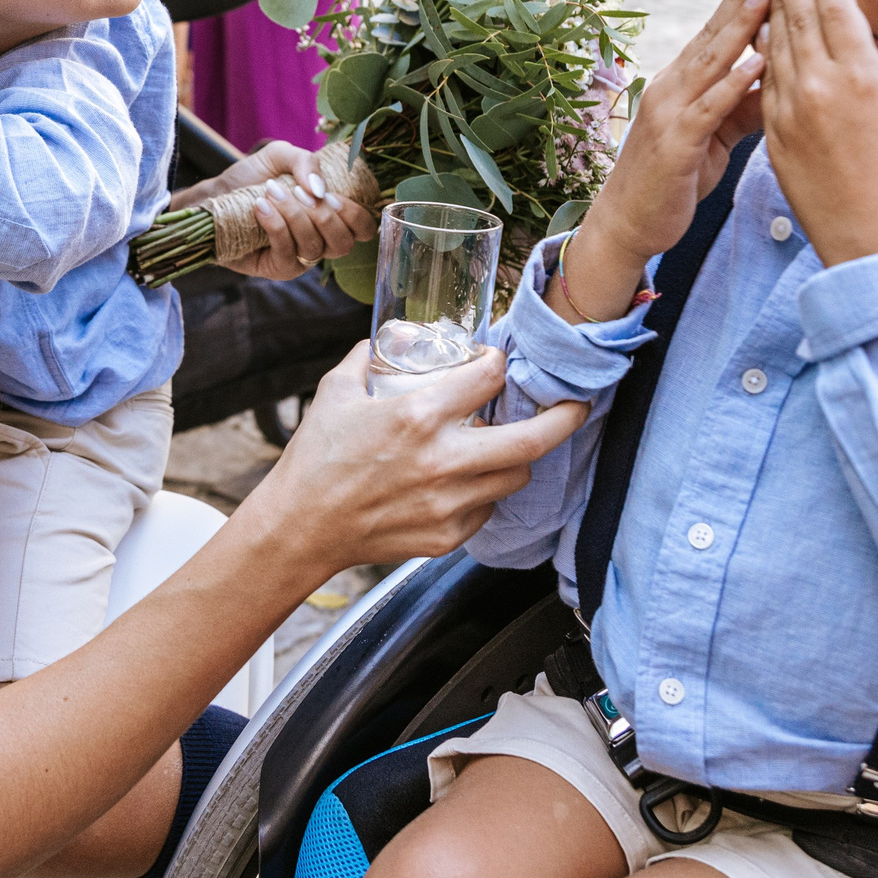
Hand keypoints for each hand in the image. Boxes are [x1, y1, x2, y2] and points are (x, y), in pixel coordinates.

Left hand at [172, 141, 373, 278]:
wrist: (216, 194)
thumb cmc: (253, 176)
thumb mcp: (281, 157)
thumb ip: (306, 162)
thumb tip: (319, 190)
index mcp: (331, 216)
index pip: (363, 229)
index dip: (357, 216)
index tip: (333, 196)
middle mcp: (320, 241)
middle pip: (343, 244)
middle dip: (325, 216)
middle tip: (299, 192)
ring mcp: (300, 259)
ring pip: (314, 248)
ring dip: (294, 215)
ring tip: (270, 192)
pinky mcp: (276, 269)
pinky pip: (287, 253)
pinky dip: (276, 226)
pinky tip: (260, 207)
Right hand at [244, 344, 588, 572]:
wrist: (300, 528)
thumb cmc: (315, 459)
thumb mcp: (336, 392)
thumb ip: (366, 359)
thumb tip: (385, 341)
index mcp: (418, 415)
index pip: (491, 377)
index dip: (499, 363)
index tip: (495, 363)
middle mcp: (442, 461)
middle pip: (532, 440)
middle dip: (566, 418)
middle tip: (578, 404)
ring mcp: (448, 504)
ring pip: (515, 476)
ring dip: (516, 456)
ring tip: (505, 444)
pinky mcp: (446, 536)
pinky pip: (487, 509)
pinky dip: (484, 491)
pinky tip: (464, 481)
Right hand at [547, 0, 768, 324]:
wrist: (628, 225)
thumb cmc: (672, 181)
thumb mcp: (713, 138)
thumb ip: (741, 107)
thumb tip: (778, 80)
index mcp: (680, 85)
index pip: (714, 34)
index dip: (739, 0)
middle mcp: (670, 89)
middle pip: (712, 36)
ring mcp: (669, 113)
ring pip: (710, 63)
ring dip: (739, 28)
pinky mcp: (675, 143)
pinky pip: (708, 108)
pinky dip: (733, 85)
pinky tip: (757, 65)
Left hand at [759, 0, 877, 265]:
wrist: (875, 238)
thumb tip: (862, 57)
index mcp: (863, 77)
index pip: (840, 13)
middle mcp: (822, 87)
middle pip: (800, 21)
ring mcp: (792, 111)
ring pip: (776, 49)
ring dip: (771, 13)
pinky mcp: (775, 136)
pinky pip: (765, 85)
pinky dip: (762, 57)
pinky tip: (760, 39)